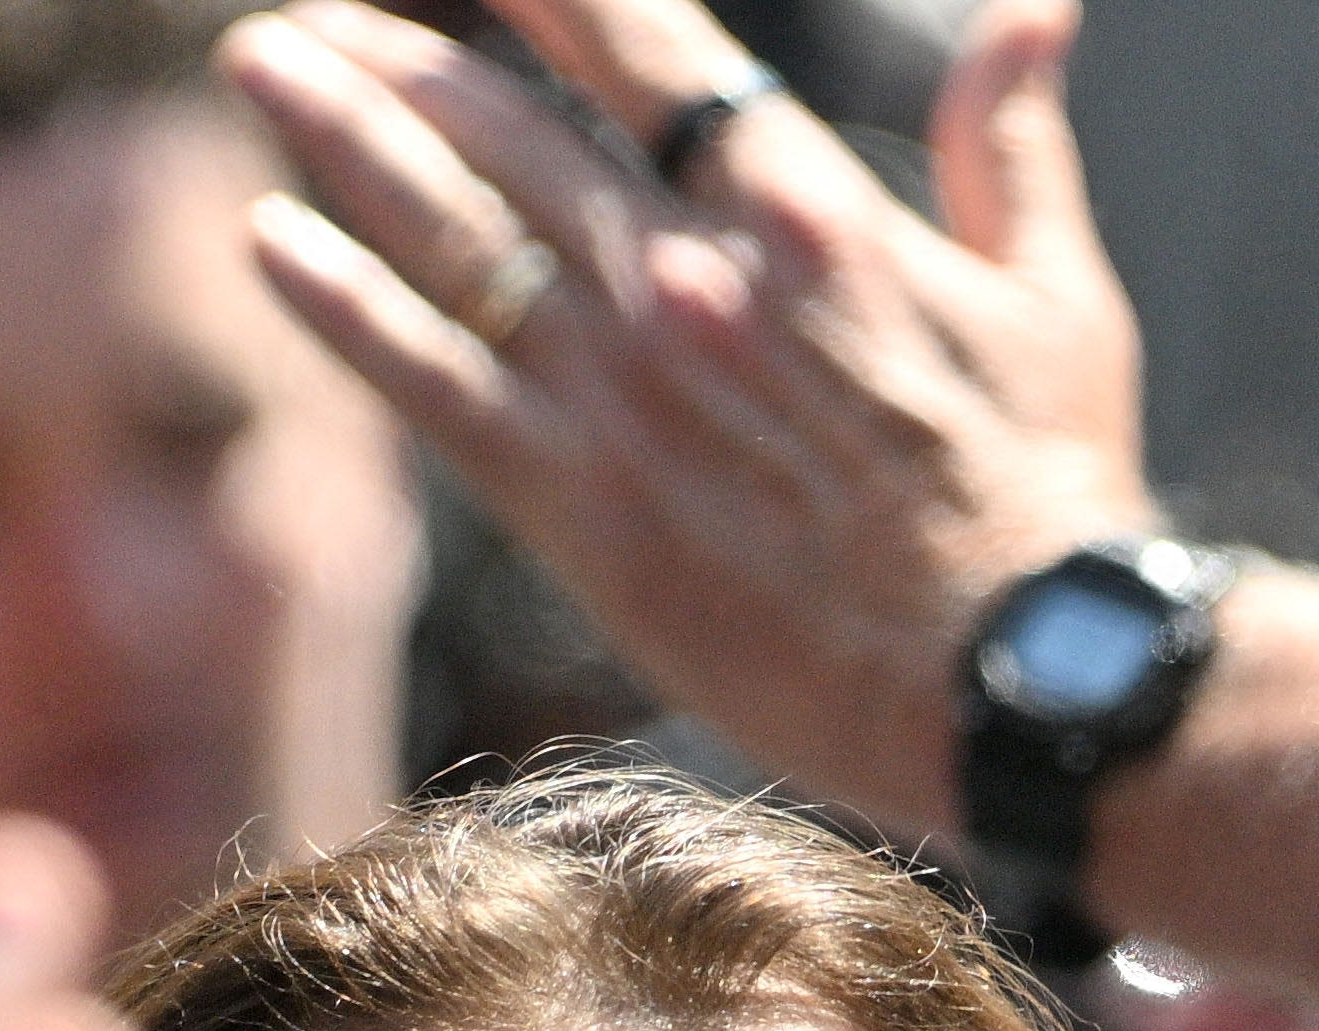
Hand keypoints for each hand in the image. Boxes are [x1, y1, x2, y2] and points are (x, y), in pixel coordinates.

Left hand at [223, 0, 1149, 840]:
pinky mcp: (582, 509)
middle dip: (401, 61)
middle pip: (509, 129)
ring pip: (448, 232)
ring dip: (341, 139)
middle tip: (315, 18)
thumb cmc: (1052, 493)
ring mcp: (622, 390)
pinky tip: (271, 243)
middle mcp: (684, 274)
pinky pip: (430, 384)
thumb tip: (1033, 7)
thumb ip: (1012, 142)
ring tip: (262, 69)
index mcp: (797, 206)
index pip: (643, 51)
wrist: (1016, 675)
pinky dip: (344, 306)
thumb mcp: (1055, 293)